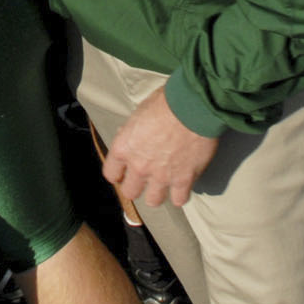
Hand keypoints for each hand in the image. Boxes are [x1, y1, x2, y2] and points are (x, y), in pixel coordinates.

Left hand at [101, 86, 220, 207]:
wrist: (192, 106)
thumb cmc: (166, 102)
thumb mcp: (139, 113)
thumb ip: (133, 133)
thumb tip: (133, 139)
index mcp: (124, 148)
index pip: (111, 173)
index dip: (119, 173)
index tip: (125, 172)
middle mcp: (139, 166)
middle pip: (130, 192)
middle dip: (137, 186)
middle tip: (146, 178)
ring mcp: (161, 176)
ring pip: (153, 201)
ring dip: (158, 193)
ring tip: (165, 185)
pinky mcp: (183, 180)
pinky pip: (179, 200)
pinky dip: (181, 194)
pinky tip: (183, 185)